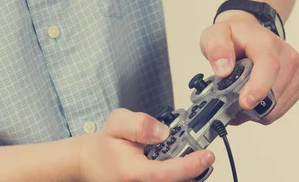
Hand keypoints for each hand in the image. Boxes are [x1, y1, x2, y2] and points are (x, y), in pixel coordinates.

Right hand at [78, 108, 214, 181]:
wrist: (91, 163)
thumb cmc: (105, 144)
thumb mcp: (116, 122)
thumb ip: (140, 124)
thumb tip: (164, 131)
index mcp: (133, 172)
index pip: (166, 173)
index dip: (190, 165)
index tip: (207, 155)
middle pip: (177, 181)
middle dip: (192, 166)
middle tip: (199, 150)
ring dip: (185, 170)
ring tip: (186, 154)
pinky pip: (170, 181)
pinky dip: (178, 172)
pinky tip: (175, 161)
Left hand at [200, 11, 298, 124]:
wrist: (248, 33)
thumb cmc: (233, 36)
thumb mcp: (215, 34)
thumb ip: (216, 48)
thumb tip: (224, 70)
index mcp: (266, 42)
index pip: (269, 66)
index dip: (258, 88)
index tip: (244, 103)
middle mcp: (287, 56)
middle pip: (272, 93)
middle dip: (249, 103)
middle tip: (229, 98)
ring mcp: (295, 72)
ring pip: (276, 106)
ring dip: (256, 109)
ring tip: (239, 94)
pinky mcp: (297, 85)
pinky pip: (280, 109)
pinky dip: (263, 110)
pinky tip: (251, 97)